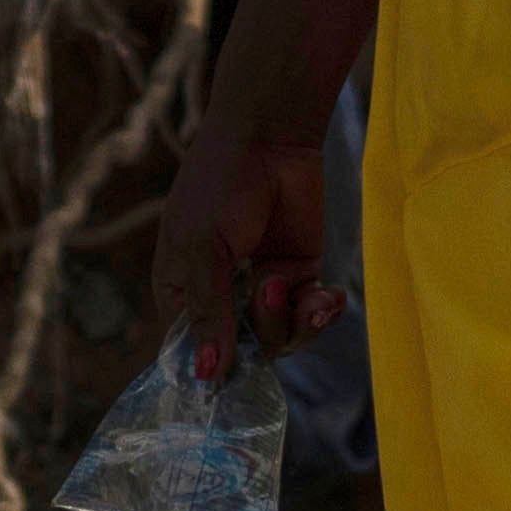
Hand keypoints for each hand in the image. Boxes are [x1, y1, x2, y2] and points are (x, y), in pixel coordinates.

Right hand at [164, 122, 335, 373]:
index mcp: (180, 292)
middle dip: (266, 332)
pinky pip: (309, 315)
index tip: (241, 372)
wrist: (270, 135)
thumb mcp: (203, 248)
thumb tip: (204, 376)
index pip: (194, 352)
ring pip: (280, 339)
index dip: (217, 368)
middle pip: (244, 352)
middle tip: (273, 286)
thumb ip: (207, 311)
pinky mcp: (298, 273)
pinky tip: (330, 297)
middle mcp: (219, 296)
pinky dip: (322, 312)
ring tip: (302, 288)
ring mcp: (261, 286)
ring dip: (295, 321)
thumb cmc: (218, 184)